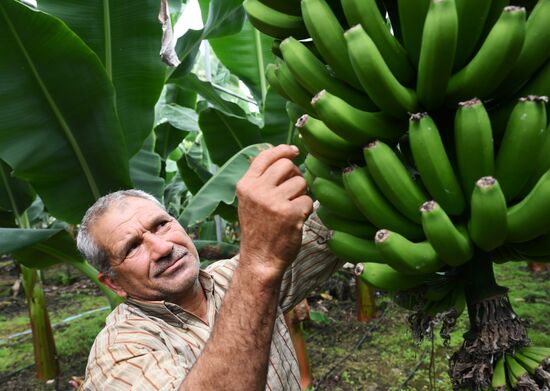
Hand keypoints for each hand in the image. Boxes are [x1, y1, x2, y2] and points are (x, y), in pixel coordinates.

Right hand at [236, 144, 312, 280]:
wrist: (260, 260)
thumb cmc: (258, 229)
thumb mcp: (250, 201)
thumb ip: (261, 180)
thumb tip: (283, 155)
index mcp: (246, 185)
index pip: (265, 156)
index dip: (283, 150)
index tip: (294, 151)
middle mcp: (257, 191)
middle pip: (287, 165)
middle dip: (295, 175)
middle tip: (294, 190)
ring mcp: (274, 202)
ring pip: (301, 182)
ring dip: (301, 194)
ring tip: (292, 208)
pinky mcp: (290, 214)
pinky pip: (308, 200)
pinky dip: (306, 210)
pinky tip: (296, 220)